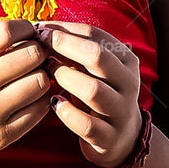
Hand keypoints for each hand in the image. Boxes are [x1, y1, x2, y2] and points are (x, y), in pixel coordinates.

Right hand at [0, 18, 49, 167]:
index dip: (24, 27)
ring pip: (39, 82)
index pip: (5, 32)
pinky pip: (40, 109)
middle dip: (36, 50)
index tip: (27, 31)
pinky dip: (40, 99)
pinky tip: (28, 97)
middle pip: (30, 55)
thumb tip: (10, 24)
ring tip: (29, 75)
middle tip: (32, 54)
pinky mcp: (2, 136)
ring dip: (40, 75)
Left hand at [36, 21, 142, 167]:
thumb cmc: (100, 93)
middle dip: (65, 47)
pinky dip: (67, 112)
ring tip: (48, 73)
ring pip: (93, 90)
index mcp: (126, 60)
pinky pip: (86, 124)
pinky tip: (54, 102)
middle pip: (98, 57)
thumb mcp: (94, 69)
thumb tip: (40, 28)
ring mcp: (121, 111)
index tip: (40, 28)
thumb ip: (74, 50)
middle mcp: (128, 83)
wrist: (122, 139)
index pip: (96, 35)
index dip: (65, 29)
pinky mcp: (109, 138)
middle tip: (41, 45)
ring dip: (65, 78)